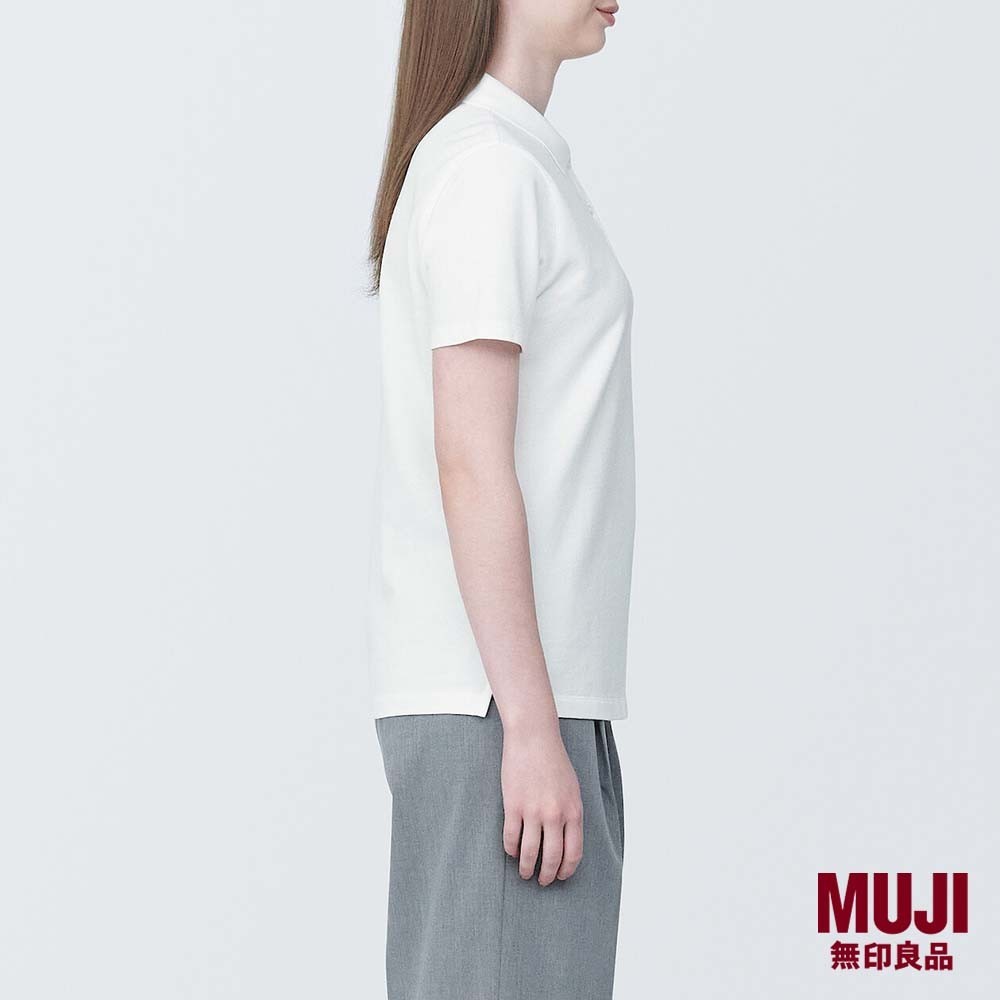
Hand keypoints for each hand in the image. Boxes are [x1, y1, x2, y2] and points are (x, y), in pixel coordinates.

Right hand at [500, 722, 583, 885]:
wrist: (534, 737)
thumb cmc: (554, 760)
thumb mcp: (572, 788)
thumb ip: (571, 814)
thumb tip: (566, 839)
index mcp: (574, 811)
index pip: (573, 852)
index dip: (566, 869)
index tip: (560, 876)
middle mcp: (555, 815)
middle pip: (552, 857)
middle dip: (547, 875)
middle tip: (542, 880)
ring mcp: (533, 811)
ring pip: (530, 852)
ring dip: (527, 867)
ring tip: (525, 872)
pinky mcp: (513, 806)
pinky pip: (511, 837)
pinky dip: (511, 850)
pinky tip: (512, 852)